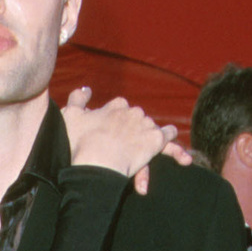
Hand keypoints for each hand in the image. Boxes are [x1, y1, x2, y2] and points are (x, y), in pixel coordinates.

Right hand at [63, 88, 190, 194]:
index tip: (113, 136)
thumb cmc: (78, 142)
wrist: (95, 161)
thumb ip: (77, 99)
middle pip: (137, 123)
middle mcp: (133, 111)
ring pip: (152, 131)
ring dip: (150, 143)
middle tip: (124, 153)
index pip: (122, 111)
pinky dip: (176, 148)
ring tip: (149, 156)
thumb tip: (86, 89)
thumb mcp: (70, 115)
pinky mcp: (155, 140)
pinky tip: (182, 157)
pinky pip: (169, 140)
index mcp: (116, 105)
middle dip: (132, 135)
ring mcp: (146, 125)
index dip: (118, 125)